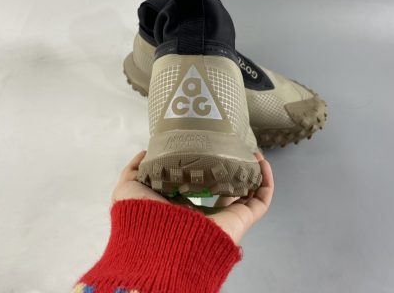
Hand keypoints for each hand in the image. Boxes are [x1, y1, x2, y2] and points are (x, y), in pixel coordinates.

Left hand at [112, 150, 273, 244]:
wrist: (155, 245)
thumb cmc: (140, 216)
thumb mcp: (128, 188)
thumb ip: (135, 169)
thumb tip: (144, 152)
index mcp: (181, 207)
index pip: (197, 186)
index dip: (206, 168)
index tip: (211, 149)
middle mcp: (204, 213)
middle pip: (225, 189)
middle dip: (232, 169)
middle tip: (235, 150)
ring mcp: (224, 218)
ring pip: (246, 194)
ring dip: (253, 173)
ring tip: (253, 153)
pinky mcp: (239, 222)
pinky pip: (260, 202)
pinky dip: (265, 182)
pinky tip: (262, 163)